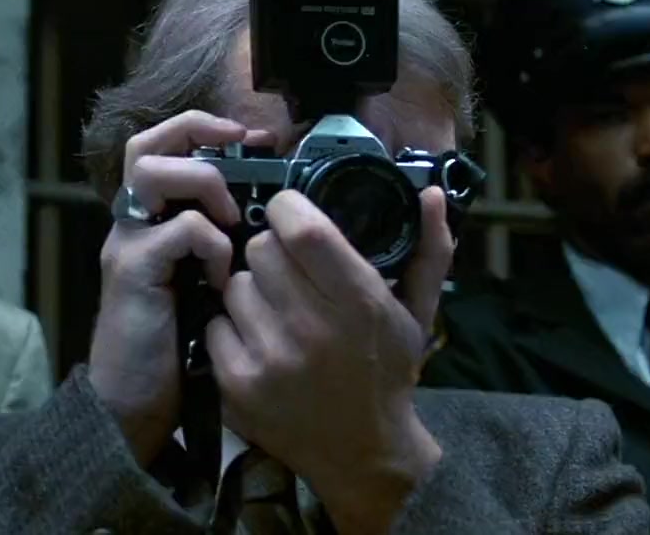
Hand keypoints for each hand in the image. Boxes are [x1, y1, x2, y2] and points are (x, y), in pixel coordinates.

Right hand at [87, 110, 270, 465]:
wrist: (133, 400)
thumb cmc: (176, 345)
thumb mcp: (205, 282)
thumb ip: (221, 244)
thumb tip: (271, 215)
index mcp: (152, 220)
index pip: (162, 146)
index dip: (204, 127)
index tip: (254, 136)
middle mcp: (133, 222)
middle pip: (147, 144)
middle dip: (196, 132)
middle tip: (240, 147)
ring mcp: (129, 243)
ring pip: (155, 172)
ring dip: (205, 185)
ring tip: (232, 221)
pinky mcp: (133, 270)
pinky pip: (179, 230)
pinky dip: (211, 243)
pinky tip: (222, 278)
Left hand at [206, 187, 452, 534]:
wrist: (363, 455)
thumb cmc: (387, 373)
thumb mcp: (415, 315)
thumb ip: (428, 251)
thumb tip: (433, 194)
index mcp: (360, 303)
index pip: (303, 230)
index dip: (287, 209)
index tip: (289, 212)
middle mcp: (313, 329)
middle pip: (260, 250)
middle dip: (271, 251)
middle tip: (287, 271)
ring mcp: (271, 359)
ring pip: (235, 285)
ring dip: (251, 290)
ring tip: (275, 310)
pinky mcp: (238, 385)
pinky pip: (216, 325)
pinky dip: (231, 328)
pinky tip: (257, 341)